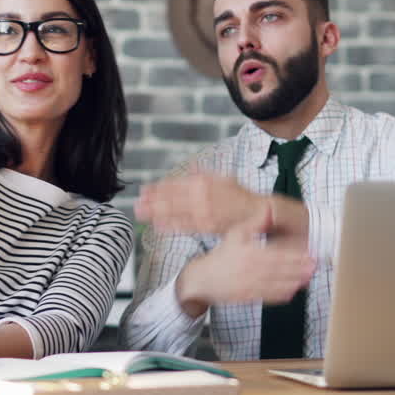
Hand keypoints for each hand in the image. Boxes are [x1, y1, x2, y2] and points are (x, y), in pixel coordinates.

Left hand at [136, 172, 260, 235]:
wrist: (257, 211)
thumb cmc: (240, 195)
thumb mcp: (222, 178)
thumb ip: (204, 173)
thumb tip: (190, 168)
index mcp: (202, 181)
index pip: (174, 184)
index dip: (158, 188)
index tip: (144, 190)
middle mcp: (200, 195)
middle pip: (170, 198)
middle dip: (151, 201)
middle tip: (137, 203)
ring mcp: (202, 211)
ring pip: (174, 212)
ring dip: (155, 212)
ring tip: (141, 213)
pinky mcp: (206, 226)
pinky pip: (185, 226)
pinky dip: (170, 225)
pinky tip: (158, 225)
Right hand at [176, 205, 314, 312]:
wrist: (204, 279)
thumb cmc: (222, 254)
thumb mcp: (235, 233)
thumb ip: (254, 222)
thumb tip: (268, 209)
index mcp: (250, 253)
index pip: (277, 255)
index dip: (295, 255)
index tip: (309, 253)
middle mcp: (251, 271)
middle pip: (281, 270)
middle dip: (300, 269)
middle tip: (315, 266)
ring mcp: (251, 286)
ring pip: (277, 285)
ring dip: (295, 282)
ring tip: (309, 277)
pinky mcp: (250, 297)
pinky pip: (269, 297)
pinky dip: (283, 294)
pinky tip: (294, 290)